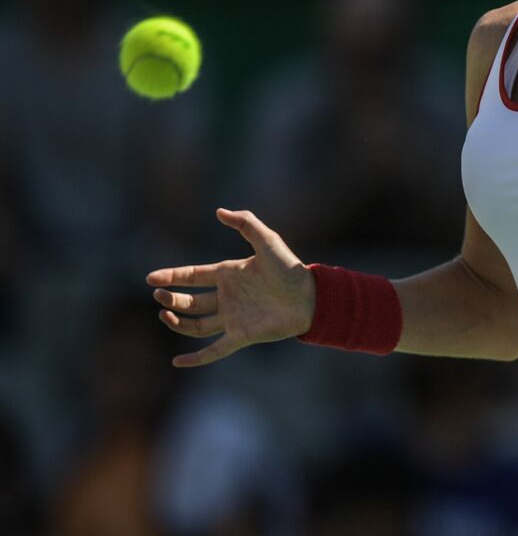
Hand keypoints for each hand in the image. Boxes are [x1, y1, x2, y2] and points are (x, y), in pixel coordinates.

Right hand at [148, 208, 314, 367]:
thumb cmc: (290, 268)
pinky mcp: (241, 336)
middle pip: (190, 300)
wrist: (311, 297)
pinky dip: (196, 359)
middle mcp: (227, 296)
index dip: (171, 276)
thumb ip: (246, 224)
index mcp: (229, 274)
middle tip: (160, 295)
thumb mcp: (267, 241)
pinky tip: (177, 362)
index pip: (192, 275)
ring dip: (178, 322)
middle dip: (172, 298)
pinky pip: (214, 351)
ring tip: (165, 314)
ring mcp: (233, 317)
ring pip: (196, 324)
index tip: (150, 278)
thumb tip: (219, 211)